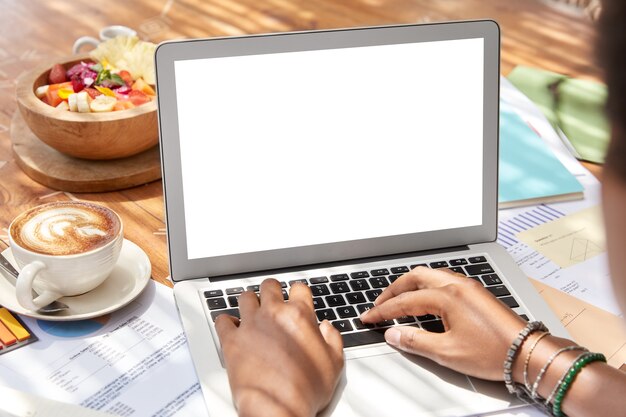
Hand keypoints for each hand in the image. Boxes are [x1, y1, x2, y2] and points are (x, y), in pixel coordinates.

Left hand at [215, 279, 343, 416]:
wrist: (278, 408)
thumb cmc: (305, 391)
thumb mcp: (334, 364)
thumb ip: (332, 339)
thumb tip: (327, 328)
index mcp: (299, 315)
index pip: (298, 288)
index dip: (298, 294)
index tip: (296, 300)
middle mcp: (274, 314)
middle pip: (269, 286)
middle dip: (272, 291)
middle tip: (273, 301)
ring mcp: (250, 325)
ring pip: (245, 297)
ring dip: (250, 303)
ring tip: (252, 313)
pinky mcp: (231, 340)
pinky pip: (223, 320)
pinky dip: (226, 322)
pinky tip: (231, 327)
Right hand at [360, 266, 525, 379]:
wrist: (528, 352)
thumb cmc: (493, 353)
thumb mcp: (447, 353)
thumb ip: (415, 341)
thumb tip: (393, 334)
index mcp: (447, 296)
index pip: (405, 301)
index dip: (383, 311)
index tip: (369, 317)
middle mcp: (456, 285)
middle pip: (414, 277)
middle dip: (393, 289)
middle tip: (380, 304)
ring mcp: (468, 286)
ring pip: (430, 275)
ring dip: (410, 285)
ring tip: (398, 300)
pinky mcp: (476, 292)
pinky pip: (443, 279)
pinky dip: (426, 286)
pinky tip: (424, 299)